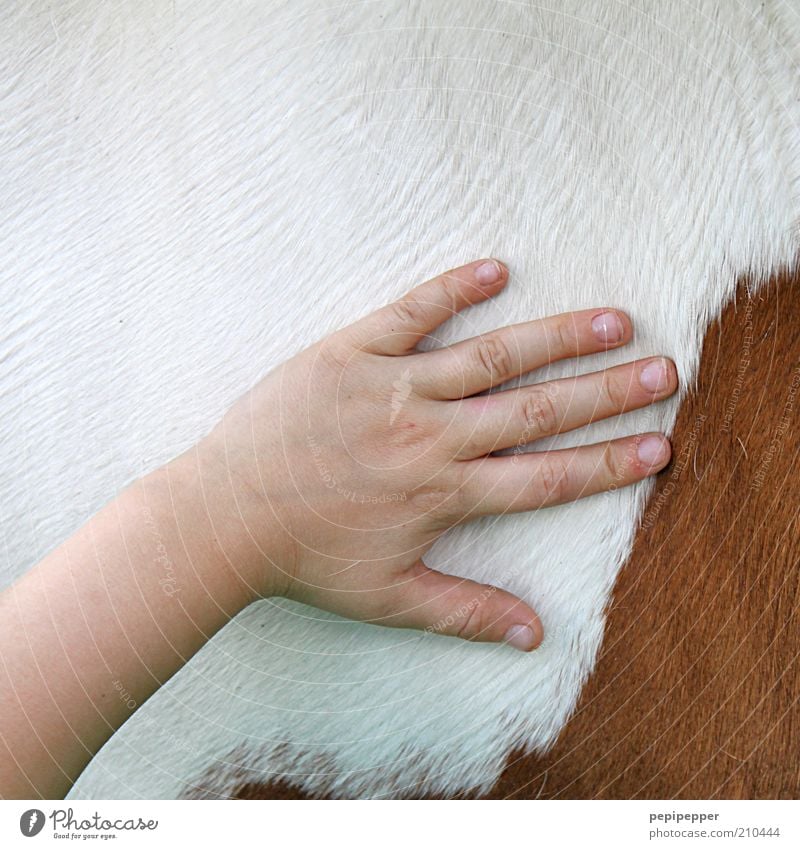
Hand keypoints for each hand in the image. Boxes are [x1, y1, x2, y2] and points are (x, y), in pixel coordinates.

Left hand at [194, 258, 676, 650]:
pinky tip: (498, 268)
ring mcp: (392, 388)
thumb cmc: (306, 559)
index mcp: (444, 493)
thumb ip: (466, 613)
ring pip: (491, 356)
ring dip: (557, 338)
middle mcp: (431, 436)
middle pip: (536, 410)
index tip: (660, 446)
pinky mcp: (349, 352)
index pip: (546, 477)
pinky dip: (453, 289)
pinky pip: (410, 313)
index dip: (608, 463)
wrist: (224, 516)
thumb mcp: (389, 598)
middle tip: (667, 369)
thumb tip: (535, 636)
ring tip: (613, 321)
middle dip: (607, 392)